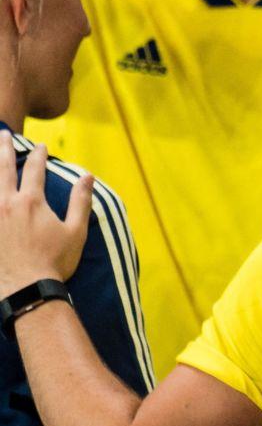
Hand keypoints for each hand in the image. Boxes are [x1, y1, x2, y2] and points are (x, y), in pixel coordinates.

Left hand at [0, 132, 92, 298]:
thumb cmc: (54, 262)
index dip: (39, 156)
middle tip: (2, 135)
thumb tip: (88, 176)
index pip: (35, 170)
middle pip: (2, 169)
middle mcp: (6, 204)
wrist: (25, 290)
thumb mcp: (76, 231)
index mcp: (31, 202)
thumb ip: (81, 201)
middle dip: (3, 150)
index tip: (41, 146)